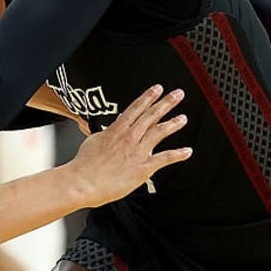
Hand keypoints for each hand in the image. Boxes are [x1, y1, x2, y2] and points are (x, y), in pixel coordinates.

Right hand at [64, 85, 191, 207]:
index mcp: (117, 130)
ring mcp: (138, 152)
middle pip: (151, 115)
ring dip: (173, 124)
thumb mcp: (92, 141)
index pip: (136, 108)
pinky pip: (165, 158)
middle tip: (177, 95)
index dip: (148, 97)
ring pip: (159, 132)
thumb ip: (105, 134)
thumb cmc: (85, 165)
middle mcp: (129, 138)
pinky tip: (186, 151)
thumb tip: (108, 130)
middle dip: (166, 103)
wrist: (84, 181)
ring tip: (183, 118)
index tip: (157, 89)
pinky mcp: (143, 167)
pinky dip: (178, 154)